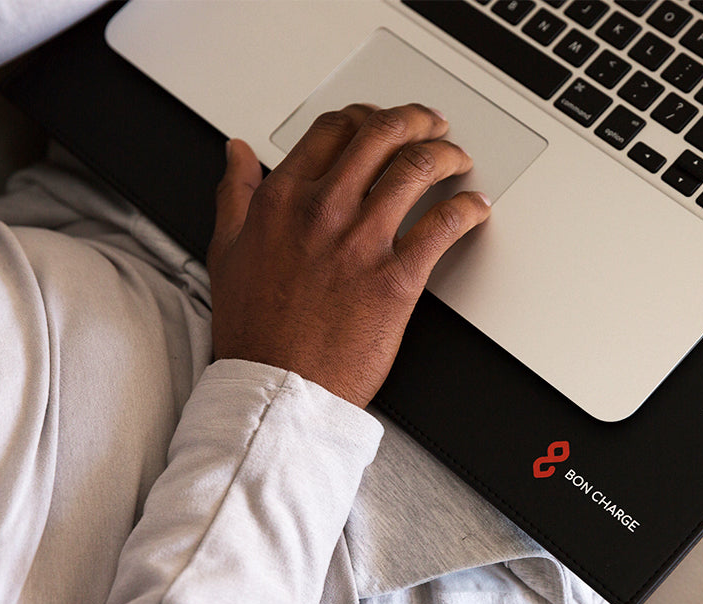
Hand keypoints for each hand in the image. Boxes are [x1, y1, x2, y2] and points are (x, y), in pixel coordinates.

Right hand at [208, 103, 490, 407]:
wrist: (279, 387)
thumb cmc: (256, 330)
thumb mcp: (226, 251)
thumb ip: (235, 194)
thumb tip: (235, 152)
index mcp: (282, 200)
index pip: (332, 130)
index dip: (364, 116)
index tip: (380, 122)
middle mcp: (323, 210)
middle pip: (381, 135)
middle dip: (415, 120)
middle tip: (433, 125)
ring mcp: (361, 242)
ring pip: (416, 168)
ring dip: (447, 154)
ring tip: (458, 158)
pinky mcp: (396, 278)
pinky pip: (444, 225)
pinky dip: (468, 208)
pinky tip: (476, 207)